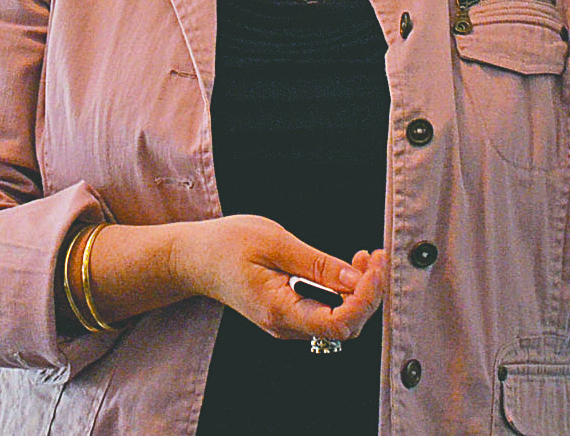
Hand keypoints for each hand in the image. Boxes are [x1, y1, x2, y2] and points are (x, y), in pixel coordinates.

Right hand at [175, 215, 387, 341]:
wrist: (196, 258)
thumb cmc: (226, 245)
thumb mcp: (275, 243)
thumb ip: (317, 265)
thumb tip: (356, 279)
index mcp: (279, 310)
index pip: (338, 324)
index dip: (365, 299)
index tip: (374, 267)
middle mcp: (285, 326)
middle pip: (346, 327)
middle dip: (368, 293)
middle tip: (374, 257)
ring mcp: (287, 324)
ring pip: (340, 322)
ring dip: (359, 293)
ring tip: (364, 259)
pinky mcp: (290, 316)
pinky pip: (328, 314)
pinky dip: (345, 293)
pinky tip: (348, 270)